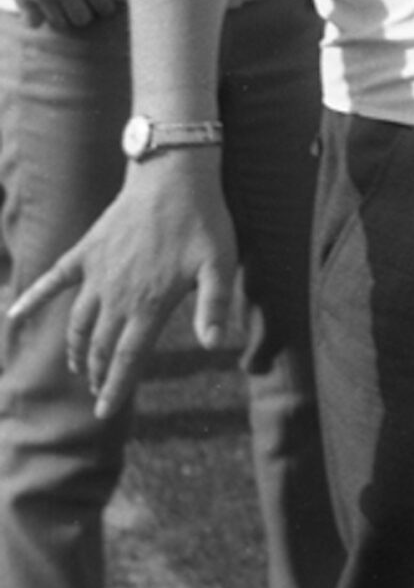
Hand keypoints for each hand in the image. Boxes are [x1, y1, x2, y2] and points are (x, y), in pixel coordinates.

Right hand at [0, 0, 119, 30]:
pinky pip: (34, 23)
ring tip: (60, 4)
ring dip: (62, 15)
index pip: (103, 6)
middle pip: (82, 19)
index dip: (103, 6)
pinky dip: (39, 18)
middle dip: (84, 12)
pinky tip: (41, 8)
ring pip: (60, 24)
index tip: (100, 4)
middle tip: (80, 4)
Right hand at [4, 154, 243, 418]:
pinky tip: (14, 314)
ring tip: (79, 365)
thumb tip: (215, 345)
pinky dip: (33, 298)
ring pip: (79, 322)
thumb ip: (215, 305)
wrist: (173, 175)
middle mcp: (117, 294)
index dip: (115, 387)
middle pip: (101, 346)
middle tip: (98, 389)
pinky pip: (54, 279)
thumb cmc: (203, 220)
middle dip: (98, 373)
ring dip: (76, 348)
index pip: (127, 358)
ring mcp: (97, 272)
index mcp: (149, 303)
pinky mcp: (87, 250)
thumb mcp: (220, 264)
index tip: (103, 412)